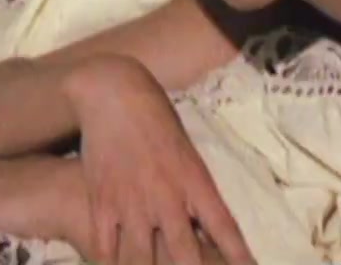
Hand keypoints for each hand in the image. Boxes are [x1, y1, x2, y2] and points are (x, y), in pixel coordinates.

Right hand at [63, 55, 254, 264]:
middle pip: (184, 254)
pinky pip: (105, 248)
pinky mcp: (102, 202)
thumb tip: (204, 225)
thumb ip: (194, 189)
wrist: (114, 94)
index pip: (223, 227)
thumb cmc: (156, 117)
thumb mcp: (186, 151)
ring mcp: (132, 202)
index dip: (238, 255)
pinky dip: (111, 262)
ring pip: (141, 259)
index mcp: (194, 180)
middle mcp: (166, 196)